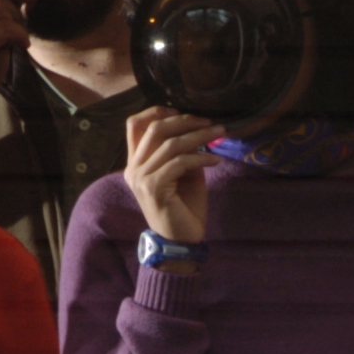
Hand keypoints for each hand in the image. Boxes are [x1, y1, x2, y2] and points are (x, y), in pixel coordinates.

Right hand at [123, 108, 220, 246]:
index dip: (157, 112)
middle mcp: (134, 168)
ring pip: (170, 144)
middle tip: (209, 122)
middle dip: (185, 121)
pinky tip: (216, 160)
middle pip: (155, 129)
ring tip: (219, 134)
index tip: (182, 112)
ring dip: (199, 136)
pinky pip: (180, 163)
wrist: (180, 242)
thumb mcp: (183, 174)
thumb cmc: (183, 208)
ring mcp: (142, 178)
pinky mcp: (155, 188)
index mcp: (135, 163)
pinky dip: (201, 158)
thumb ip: (183, 152)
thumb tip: (198, 129)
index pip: (135, 125)